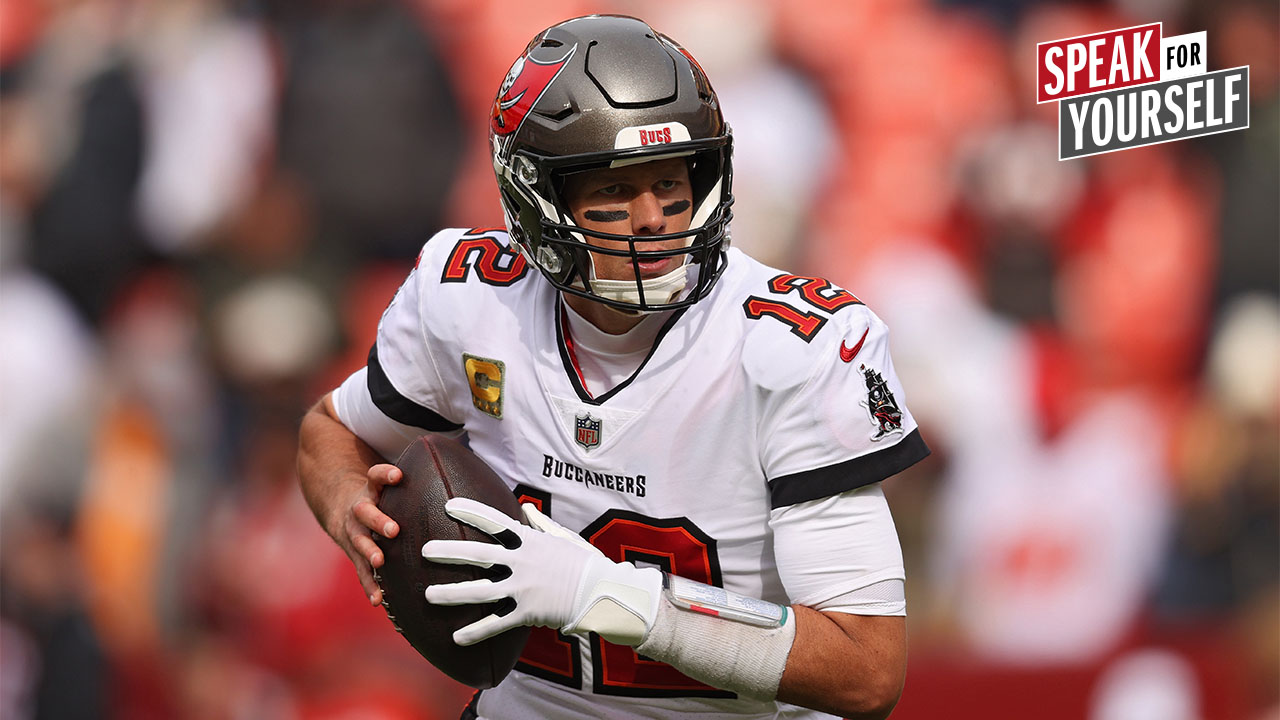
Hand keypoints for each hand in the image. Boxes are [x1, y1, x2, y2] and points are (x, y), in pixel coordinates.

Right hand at [337, 463, 401, 605]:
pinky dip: (369, 585)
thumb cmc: (381, 498)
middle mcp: (360, 510)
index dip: (384, 474)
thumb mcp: (388, 486)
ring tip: (379, 561)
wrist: (341, 510)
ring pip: (359, 541)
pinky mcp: (354, 554)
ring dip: (370, 552)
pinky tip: (378, 599)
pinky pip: (360, 570)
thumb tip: (459, 484)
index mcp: (371, 491)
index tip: (398, 474)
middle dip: (379, 521)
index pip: (375, 476)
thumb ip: (415, 483)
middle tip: (394, 530)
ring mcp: (354, 532)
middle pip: (365, 512)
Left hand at [423, 498, 662, 646]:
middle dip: (448, 552)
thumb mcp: (563, 537)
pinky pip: (496, 623)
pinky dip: (475, 631)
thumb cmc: (583, 563)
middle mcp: (521, 562)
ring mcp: (522, 588)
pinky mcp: (526, 612)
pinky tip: (455, 637)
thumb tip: (523, 508)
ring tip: (427, 595)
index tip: (448, 506)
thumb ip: (539, 524)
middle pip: (477, 555)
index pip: (494, 522)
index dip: (470, 512)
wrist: (602, 592)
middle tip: (424, 550)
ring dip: (451, 593)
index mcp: (529, 541)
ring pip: (479, 591)